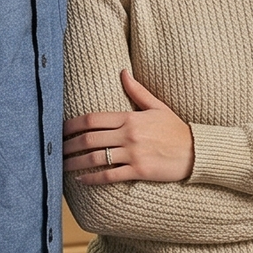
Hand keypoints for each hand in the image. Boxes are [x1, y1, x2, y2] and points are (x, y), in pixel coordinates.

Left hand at [64, 70, 194, 184]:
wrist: (196, 151)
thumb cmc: (176, 129)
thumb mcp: (157, 107)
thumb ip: (137, 91)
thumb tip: (123, 72)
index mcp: (130, 117)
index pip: (92, 119)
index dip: (72, 125)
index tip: (60, 131)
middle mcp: (129, 134)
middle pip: (89, 139)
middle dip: (69, 146)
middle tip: (56, 151)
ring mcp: (133, 153)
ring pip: (96, 158)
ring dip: (75, 163)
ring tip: (62, 167)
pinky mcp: (139, 171)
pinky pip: (110, 175)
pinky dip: (93, 179)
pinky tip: (81, 180)